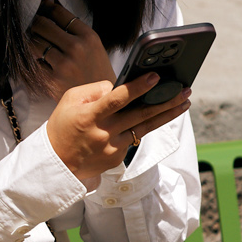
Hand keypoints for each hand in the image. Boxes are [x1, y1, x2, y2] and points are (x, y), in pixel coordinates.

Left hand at [26, 0, 115, 92]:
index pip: (59, 13)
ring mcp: (64, 63)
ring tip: (35, 43)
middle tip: (33, 26)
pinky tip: (39, 60)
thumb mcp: (93, 45)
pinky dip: (34, 60)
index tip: (40, 9)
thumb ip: (74, 29)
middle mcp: (76, 47)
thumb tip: (48, 6)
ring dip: (31, 41)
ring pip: (35, 42)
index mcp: (88, 36)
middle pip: (43, 24)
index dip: (45, 8)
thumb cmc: (95, 70)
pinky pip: (34, 62)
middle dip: (35, 24)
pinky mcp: (53, 79)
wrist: (102, 100)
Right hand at [47, 72, 190, 186]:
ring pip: (145, 128)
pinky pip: (133, 137)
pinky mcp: (118, 158)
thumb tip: (119, 87)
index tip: (155, 77)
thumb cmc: (63, 126)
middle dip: (165, 101)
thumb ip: (95, 90)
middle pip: (140, 115)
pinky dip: (142, 126)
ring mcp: (113, 148)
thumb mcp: (70, 100)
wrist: (57, 163)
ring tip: (184, 102)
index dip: (137, 88)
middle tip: (185, 90)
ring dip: (167, 114)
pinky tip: (152, 116)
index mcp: (90, 115)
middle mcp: (104, 133)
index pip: (117, 99)